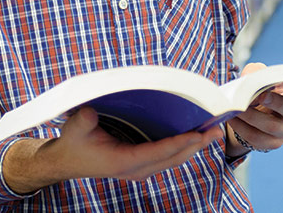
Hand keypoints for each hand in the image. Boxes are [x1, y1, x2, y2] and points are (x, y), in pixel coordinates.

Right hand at [4, 107, 222, 192]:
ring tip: (214, 133)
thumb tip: (90, 112)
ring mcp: (139, 170)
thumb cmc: (72, 143)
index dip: (179, 143)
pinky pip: (167, 159)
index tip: (198, 134)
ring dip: (194, 147)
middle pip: (173, 158)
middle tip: (217, 130)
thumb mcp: (74, 128)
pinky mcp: (140, 166)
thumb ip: (83, 120)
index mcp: (122, 162)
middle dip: (196, 145)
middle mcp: (134, 170)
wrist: (65, 161)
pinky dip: (183, 148)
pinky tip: (195, 138)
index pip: (157, 152)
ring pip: (173, 160)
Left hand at [225, 62, 282, 156]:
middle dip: (275, 102)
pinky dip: (241, 127)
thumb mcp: (258, 81)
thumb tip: (251, 74)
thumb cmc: (258, 94)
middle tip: (260, 95)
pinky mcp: (271, 143)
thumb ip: (256, 72)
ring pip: (271, 126)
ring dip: (251, 115)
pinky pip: (256, 137)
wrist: (251, 118)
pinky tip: (231, 118)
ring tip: (236, 107)